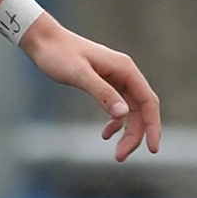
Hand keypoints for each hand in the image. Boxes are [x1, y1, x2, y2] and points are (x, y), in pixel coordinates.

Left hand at [20, 14, 160, 159]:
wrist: (43, 40)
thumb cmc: (58, 55)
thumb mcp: (79, 74)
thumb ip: (101, 93)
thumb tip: (123, 114)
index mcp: (125, 70)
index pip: (148, 102)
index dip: (153, 126)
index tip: (153, 149)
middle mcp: (125, 73)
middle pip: (140, 110)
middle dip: (135, 135)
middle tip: (120, 157)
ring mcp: (115, 78)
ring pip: (130, 110)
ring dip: (126, 132)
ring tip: (116, 153)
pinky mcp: (103, 82)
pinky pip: (117, 106)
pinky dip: (114, 122)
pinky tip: (105, 134)